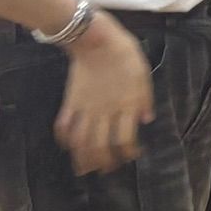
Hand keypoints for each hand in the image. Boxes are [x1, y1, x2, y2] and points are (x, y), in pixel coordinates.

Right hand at [55, 17, 154, 173]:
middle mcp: (103, 112)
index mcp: (125, 106)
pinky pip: (63, 125)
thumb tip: (146, 120)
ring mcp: (84, 109)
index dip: (127, 153)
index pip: (125, 139)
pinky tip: (68, 145)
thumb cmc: (124, 55)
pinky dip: (64, 138)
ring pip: (80, 142)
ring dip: (82, 158)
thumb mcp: (143, 76)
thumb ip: (145, 99)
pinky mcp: (69, 102)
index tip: (131, 156)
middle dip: (103, 163)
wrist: (96, 40)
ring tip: (85, 168)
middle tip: (107, 170)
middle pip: (100, 146)